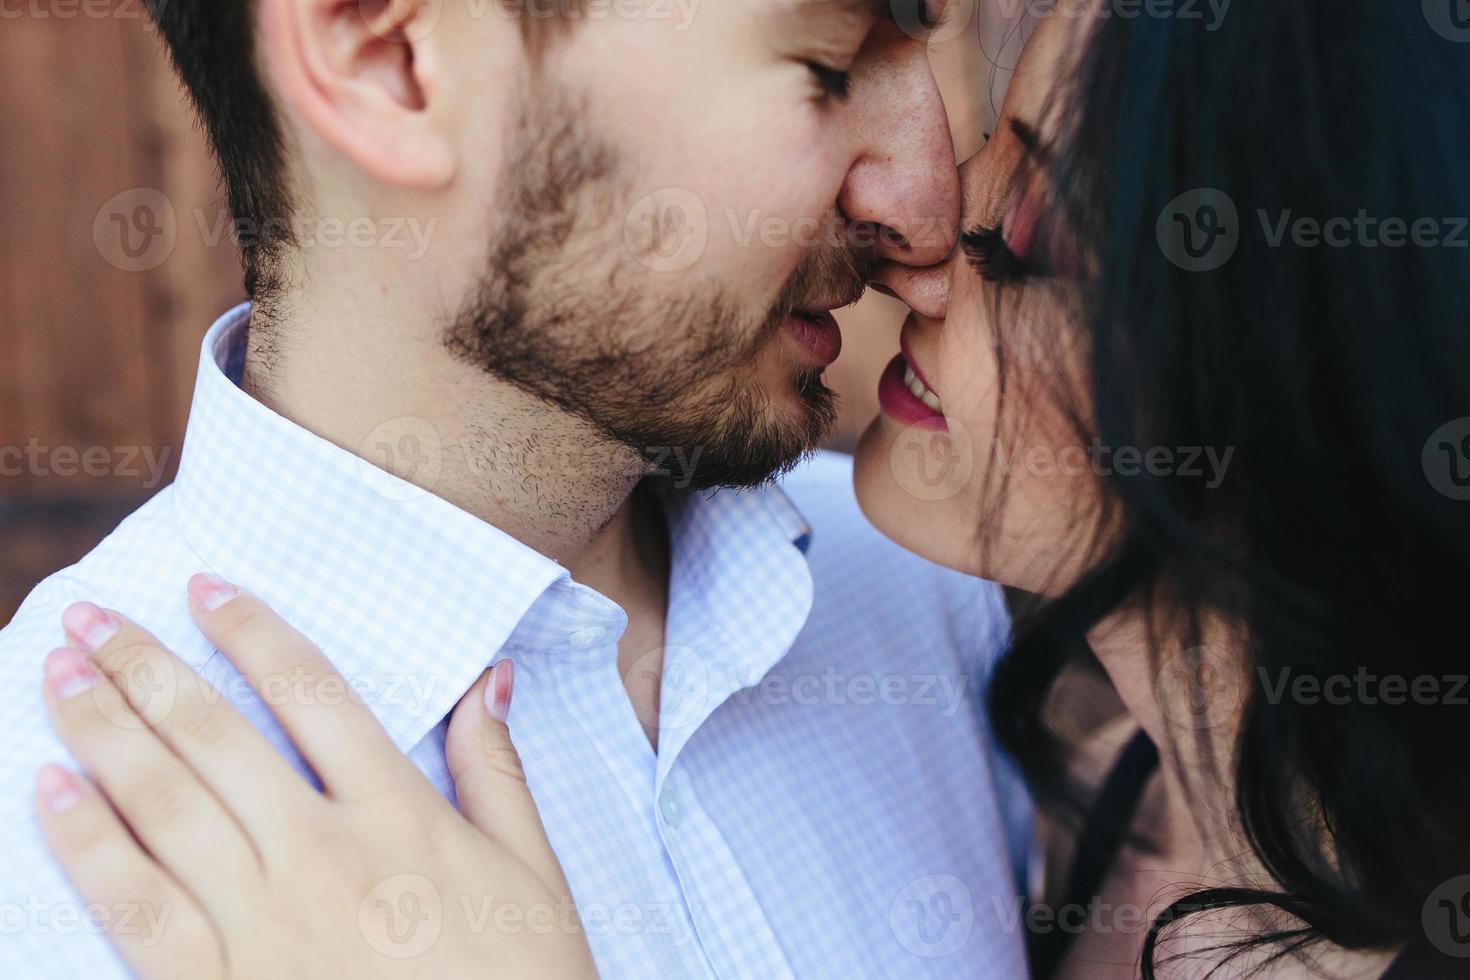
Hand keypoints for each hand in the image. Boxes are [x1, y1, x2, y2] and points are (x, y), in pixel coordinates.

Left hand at [34, 575, 596, 979]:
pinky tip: (52, 793)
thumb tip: (487, 677)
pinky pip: (138, 908)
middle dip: (144, 667)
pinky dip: (88, 846)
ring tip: (59, 678)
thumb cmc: (521, 979)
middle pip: (216, 737)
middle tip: (90, 619)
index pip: (310, 693)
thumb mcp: (532, 869)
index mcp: (398, 814)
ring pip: (165, 806)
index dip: (250, 630)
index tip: (203, 587)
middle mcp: (323, 853)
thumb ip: (497, 769)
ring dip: (104, 732)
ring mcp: (266, 922)